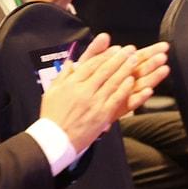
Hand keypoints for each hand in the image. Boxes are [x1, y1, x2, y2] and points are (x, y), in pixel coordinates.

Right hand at [41, 36, 170, 151]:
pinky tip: (132, 80)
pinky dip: (125, 88)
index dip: (105, 55)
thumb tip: (72, 61)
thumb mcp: (52, 92)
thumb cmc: (53, 116)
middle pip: (104, 70)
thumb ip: (63, 75)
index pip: (91, 65)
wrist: (55, 140)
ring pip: (113, 82)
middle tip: (130, 49)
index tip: (115, 48)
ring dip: (126, 69)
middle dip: (119, 58)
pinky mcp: (102, 115)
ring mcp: (94, 103)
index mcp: (71, 84)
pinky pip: (116, 98)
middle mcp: (83, 91)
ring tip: (135, 59)